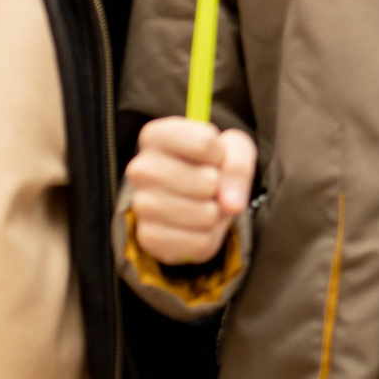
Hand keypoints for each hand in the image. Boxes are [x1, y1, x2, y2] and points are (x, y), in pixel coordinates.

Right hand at [128, 117, 255, 264]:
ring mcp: (141, 205)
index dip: (220, 153)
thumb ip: (238, 165)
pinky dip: (208, 236)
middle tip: (209, 184)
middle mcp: (140, 168)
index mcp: (156, 136)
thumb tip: (231, 203)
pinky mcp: (149, 237)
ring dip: (215, 212)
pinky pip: (199, 242)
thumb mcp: (233, 148)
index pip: (204, 142)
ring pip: (205, 214)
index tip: (213, 156)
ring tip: (204, 203)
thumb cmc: (212, 164)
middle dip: (219, 186)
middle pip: (206, 181)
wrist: (196, 197)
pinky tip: (196, 224)